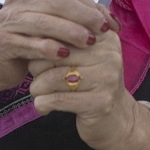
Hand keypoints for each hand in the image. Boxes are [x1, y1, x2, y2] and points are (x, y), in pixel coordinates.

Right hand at [0, 0, 118, 94]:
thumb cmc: (32, 37)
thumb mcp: (57, 21)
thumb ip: (82, 16)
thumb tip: (112, 21)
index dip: (89, 4)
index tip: (107, 22)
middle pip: (56, 3)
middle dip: (83, 17)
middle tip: (101, 31)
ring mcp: (6, 18)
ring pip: (44, 22)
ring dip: (70, 32)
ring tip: (88, 43)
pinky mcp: (0, 40)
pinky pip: (29, 43)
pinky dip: (49, 49)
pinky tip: (64, 55)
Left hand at [27, 24, 138, 149]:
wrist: (118, 119)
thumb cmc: (92, 84)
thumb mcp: (85, 56)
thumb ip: (65, 40)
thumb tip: (32, 34)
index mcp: (104, 37)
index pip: (64, 30)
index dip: (42, 42)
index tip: (34, 54)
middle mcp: (109, 54)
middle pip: (56, 53)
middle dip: (36, 66)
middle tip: (35, 75)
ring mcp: (106, 79)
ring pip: (53, 77)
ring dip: (37, 87)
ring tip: (38, 91)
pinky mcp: (100, 103)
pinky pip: (58, 99)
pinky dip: (42, 103)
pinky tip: (43, 106)